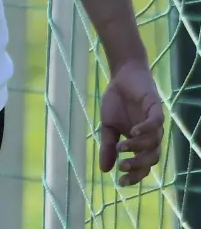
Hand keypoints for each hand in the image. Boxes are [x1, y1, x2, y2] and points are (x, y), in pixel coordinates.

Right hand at [99, 60, 163, 185]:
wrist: (122, 77)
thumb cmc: (116, 102)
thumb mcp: (107, 127)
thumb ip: (107, 147)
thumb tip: (105, 170)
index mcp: (141, 142)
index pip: (143, 165)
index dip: (134, 175)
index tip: (120, 182)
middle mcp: (151, 135)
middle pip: (152, 158)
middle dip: (138, 165)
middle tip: (122, 166)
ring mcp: (154, 122)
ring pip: (154, 142)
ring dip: (138, 148)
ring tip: (120, 147)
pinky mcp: (155, 107)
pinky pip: (155, 122)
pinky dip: (145, 129)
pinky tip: (132, 132)